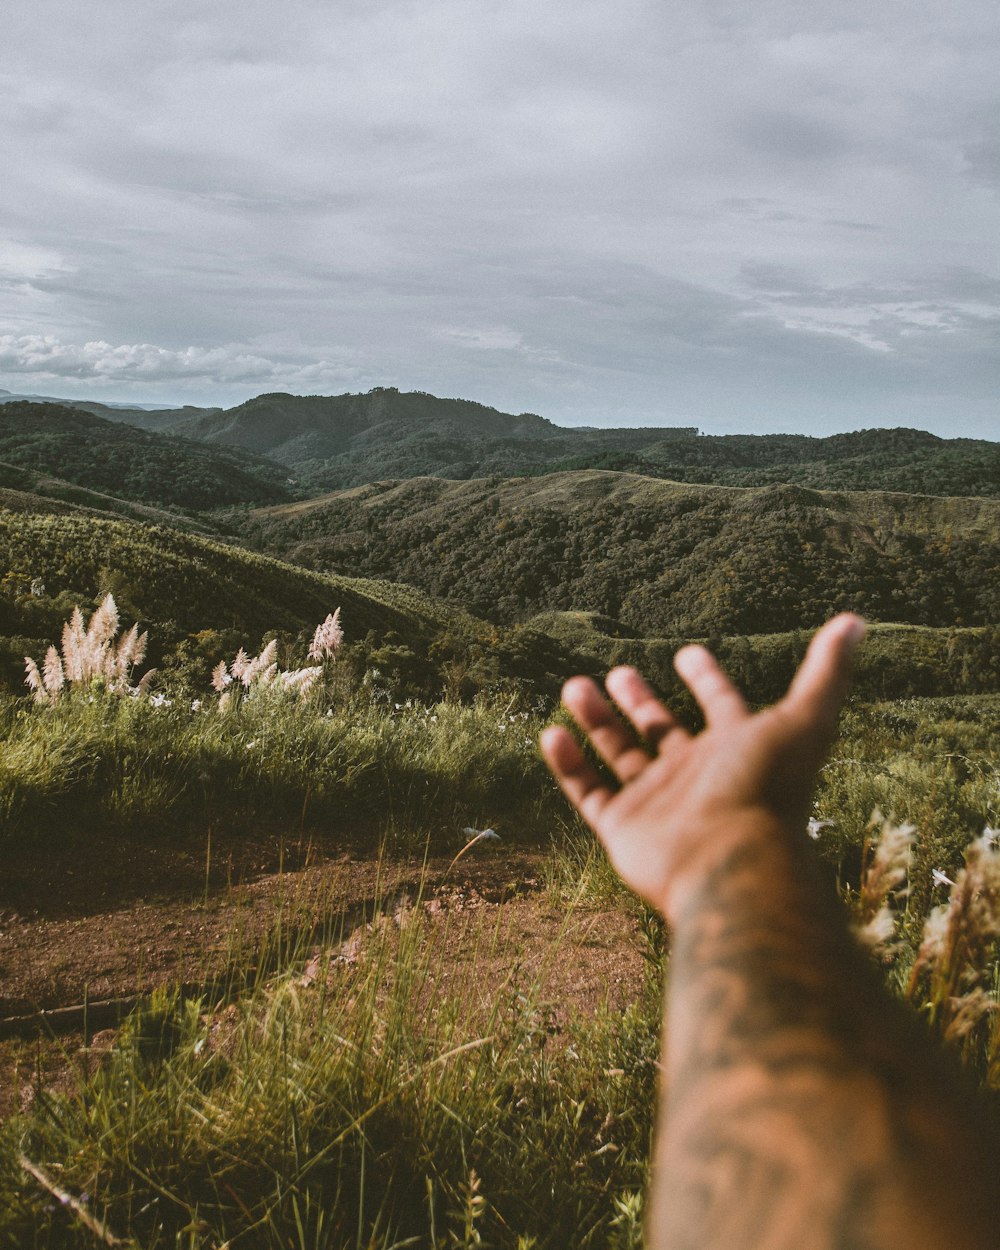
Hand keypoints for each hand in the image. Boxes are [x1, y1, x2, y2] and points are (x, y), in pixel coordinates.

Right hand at [540, 614, 864, 922]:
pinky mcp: (623, 827)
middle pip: (662, 729)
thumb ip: (827, 672)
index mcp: (735, 748)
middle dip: (640, 700)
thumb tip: (857, 620)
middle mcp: (696, 774)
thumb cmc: (767, 790)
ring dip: (597, 721)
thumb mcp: (802, 721)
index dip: (708, 678)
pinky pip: (588, 791)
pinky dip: (569, 765)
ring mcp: (658, 802)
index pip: (720, 705)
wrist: (731, 864)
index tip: (687, 652)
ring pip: (620, 753)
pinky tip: (552, 734)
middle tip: (619, 671)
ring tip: (574, 686)